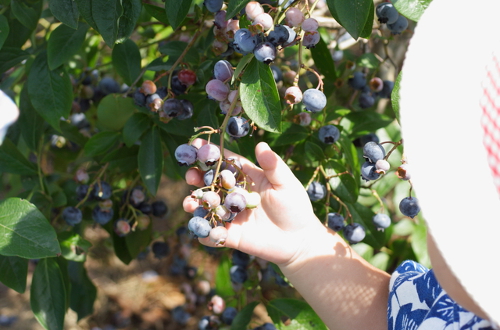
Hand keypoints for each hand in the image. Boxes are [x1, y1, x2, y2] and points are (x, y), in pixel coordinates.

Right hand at [183, 139, 324, 265]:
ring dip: (194, 203)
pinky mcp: (229, 235)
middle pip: (209, 182)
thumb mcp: (286, 184)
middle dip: (196, 177)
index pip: (225, 162)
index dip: (210, 153)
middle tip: (190, 175)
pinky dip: (204, 232)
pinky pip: (211, 234)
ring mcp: (229, 214)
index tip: (195, 144)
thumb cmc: (294, 207)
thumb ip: (273, 166)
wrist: (299, 240)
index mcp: (245, 177)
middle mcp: (233, 194)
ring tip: (190, 203)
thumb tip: (261, 145)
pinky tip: (203, 231)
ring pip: (206, 207)